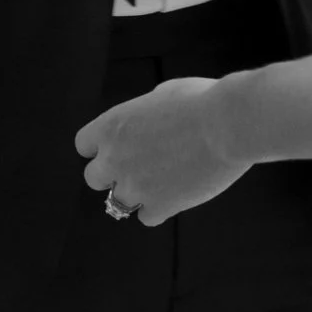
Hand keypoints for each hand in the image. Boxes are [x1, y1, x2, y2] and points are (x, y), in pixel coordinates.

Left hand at [75, 76, 241, 227]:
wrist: (228, 124)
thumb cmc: (201, 101)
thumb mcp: (164, 93)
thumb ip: (144, 113)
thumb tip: (148, 120)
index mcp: (112, 126)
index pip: (83, 145)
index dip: (101, 147)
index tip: (119, 147)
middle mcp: (115, 159)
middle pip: (93, 178)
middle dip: (113, 173)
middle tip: (138, 167)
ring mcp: (136, 186)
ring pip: (117, 202)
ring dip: (135, 193)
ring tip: (159, 183)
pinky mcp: (161, 206)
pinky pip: (147, 218)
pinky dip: (159, 209)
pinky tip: (175, 196)